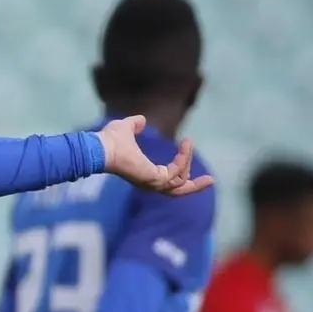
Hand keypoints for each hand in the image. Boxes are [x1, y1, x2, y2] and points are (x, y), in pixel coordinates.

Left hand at [98, 116, 214, 195]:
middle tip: (211, 179)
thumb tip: (141, 120)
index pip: (168, 178)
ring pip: (180, 182)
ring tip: (188, 143)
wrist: (101, 147)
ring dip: (188, 161)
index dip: (181, 164)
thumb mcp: (126, 128)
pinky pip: (176, 173)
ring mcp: (152, 183)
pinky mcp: (154, 179)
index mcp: (144, 173)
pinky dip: (183, 159)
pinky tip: (185, 145)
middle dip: (195, 186)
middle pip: (177, 191)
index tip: (188, 144)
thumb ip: (134, 125)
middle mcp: (149, 182)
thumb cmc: (109, 140)